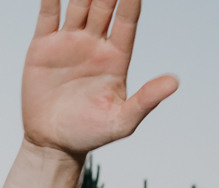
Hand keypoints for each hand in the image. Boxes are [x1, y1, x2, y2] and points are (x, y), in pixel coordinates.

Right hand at [23, 0, 178, 157]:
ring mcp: (69, 42)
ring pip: (79, 4)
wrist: (51, 143)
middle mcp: (94, 44)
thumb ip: (146, 100)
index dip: (131, 1)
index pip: (127, 20)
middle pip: (104, 5)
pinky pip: (48, 14)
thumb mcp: (122, 121)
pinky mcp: (43, 46)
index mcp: (116, 57)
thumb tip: (174, 83)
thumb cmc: (89, 134)